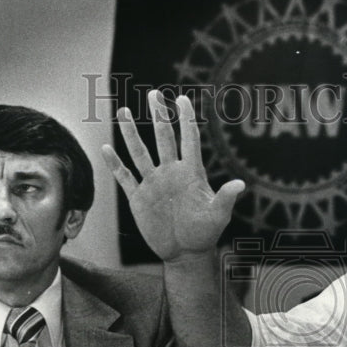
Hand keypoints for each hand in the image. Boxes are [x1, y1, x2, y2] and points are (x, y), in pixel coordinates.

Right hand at [101, 91, 244, 261]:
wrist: (185, 252)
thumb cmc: (205, 233)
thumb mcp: (217, 216)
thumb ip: (225, 199)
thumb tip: (240, 185)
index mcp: (191, 173)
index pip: (188, 139)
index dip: (186, 120)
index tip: (182, 99)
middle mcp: (171, 172)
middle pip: (163, 138)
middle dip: (158, 116)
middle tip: (153, 94)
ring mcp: (153, 183)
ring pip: (139, 152)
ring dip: (130, 133)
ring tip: (122, 111)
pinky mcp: (138, 197)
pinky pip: (125, 177)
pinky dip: (115, 164)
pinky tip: (105, 149)